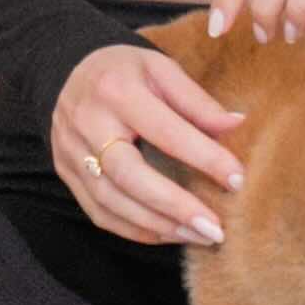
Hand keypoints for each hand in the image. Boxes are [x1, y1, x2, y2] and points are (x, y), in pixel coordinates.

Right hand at [54, 44, 243, 246]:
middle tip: (214, 228)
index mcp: (116, 90)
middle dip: (175, 206)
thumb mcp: (161, 69)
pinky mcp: (66, 175)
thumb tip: (236, 124)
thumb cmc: (125, 71)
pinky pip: (99, 214)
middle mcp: (88, 124)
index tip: (237, 180)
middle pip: (130, 175)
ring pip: (112, 202)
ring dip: (159, 226)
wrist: (68, 73)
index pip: (166, 131)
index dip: (204, 157)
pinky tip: (168, 234)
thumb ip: (196, 100)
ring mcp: (72, 153)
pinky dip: (136, 230)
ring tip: (199, 235)